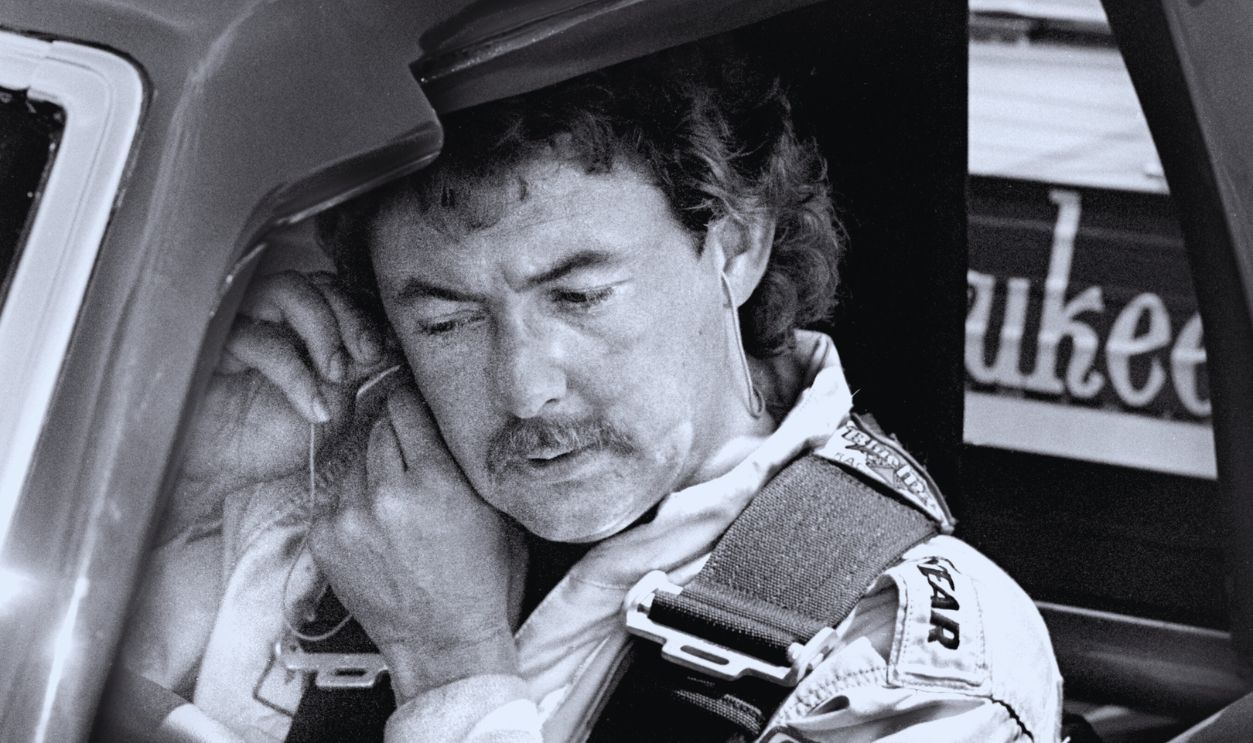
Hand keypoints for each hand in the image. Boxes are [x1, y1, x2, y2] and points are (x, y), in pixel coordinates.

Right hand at [182, 270, 389, 486]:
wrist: (217, 472)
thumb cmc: (271, 438)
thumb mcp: (332, 406)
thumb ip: (356, 370)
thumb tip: (387, 340)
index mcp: (304, 325)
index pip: (341, 292)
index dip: (365, 314)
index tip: (380, 351)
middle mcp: (274, 313)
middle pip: (319, 282)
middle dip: (351, 315)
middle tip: (365, 355)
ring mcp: (242, 319)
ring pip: (288, 289)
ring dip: (323, 329)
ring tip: (334, 375)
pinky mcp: (211, 340)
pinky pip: (257, 337)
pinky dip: (294, 372)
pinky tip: (312, 407)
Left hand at [309, 383, 526, 702]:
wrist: (444, 641)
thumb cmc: (480, 576)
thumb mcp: (493, 508)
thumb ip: (467, 457)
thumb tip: (448, 410)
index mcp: (435, 480)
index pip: (407, 407)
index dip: (413, 400)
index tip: (414, 399)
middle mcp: (388, 494)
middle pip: (380, 428)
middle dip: (397, 437)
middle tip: (413, 457)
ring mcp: (351, 517)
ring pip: (356, 460)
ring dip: (374, 471)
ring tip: (399, 502)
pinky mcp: (326, 538)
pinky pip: (337, 496)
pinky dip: (355, 503)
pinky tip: (379, 526)